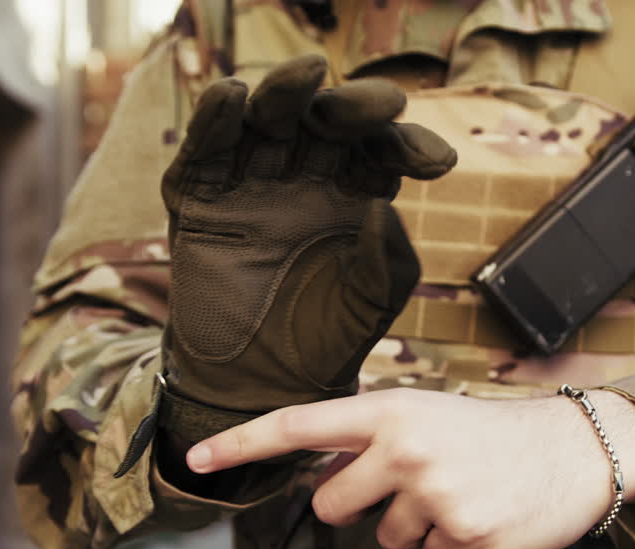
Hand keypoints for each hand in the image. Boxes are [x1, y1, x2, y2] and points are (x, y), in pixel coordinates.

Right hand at [159, 55, 455, 445]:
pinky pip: (205, 148)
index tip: (435, 163)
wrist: (260, 385)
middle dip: (351, 107)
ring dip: (285, 92)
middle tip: (377, 107)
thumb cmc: (326, 342)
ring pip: (267, 119)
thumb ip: (390, 262)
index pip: (381, 149)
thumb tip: (383, 205)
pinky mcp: (199, 196)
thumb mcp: (372, 306)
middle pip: (325, 120)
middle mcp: (304, 176)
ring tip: (306, 76)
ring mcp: (250, 181)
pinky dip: (213, 119)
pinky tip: (231, 97)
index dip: (406, 144)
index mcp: (353, 193)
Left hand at [185, 388, 634, 548]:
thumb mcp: (428, 415)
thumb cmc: (495, 432)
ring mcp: (433, 495)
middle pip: (332, 503)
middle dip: (358, 505)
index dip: (243, 444)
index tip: (195, 458)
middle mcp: (404, 449)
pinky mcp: (461, 536)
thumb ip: (372, 439)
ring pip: (383, 537)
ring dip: (414, 525)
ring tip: (459, 495)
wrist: (575, 451)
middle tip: (409, 485)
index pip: (299, 425)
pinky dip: (449, 546)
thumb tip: (321, 474)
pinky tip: (481, 517)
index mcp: (391, 411)